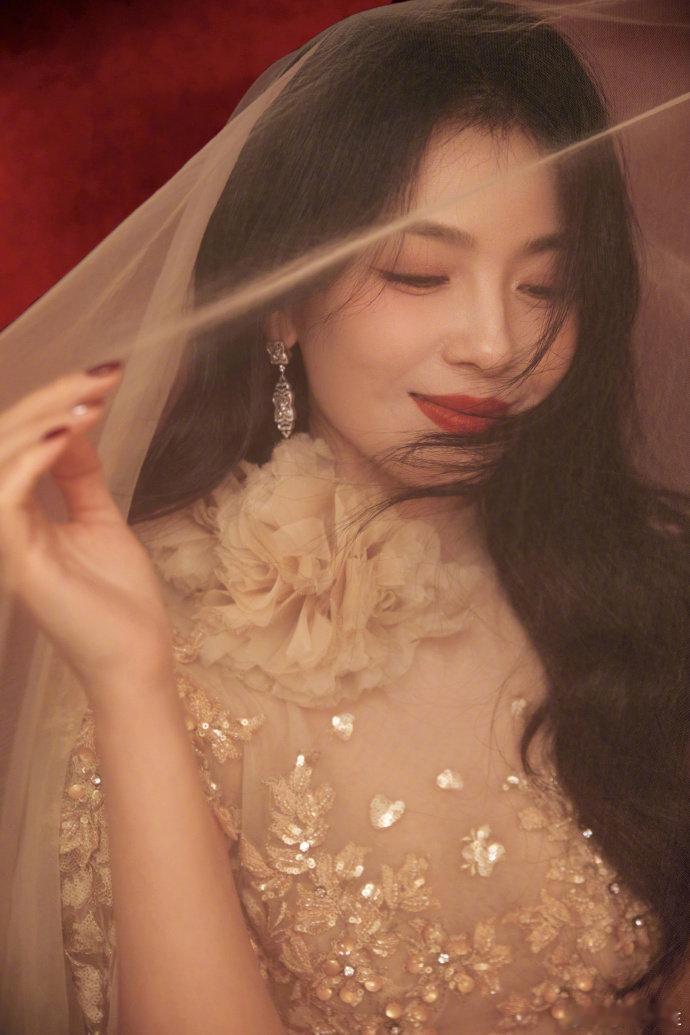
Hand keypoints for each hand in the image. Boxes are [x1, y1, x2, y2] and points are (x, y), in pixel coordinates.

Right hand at [0, 364, 174, 706]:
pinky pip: (5, 497)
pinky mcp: (18, 562)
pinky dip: (32, 460)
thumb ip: (78, 475)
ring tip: (88, 400)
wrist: (137, 656)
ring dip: (40, 419)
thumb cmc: (119, 598)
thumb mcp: (99, 519)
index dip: (50, 403)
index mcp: (18, 514)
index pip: (15, 444)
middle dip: (48, 398)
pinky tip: (67, 434)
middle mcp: (4, 525)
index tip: (101, 377)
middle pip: (1, 443)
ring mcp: (7, 544)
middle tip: (99, 377)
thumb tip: (72, 424)